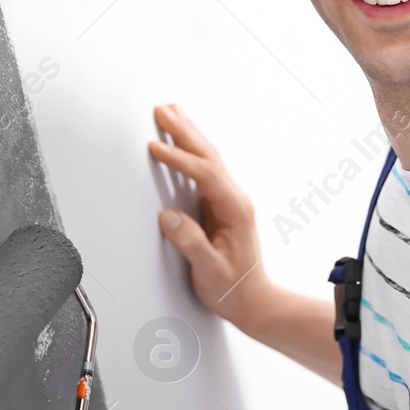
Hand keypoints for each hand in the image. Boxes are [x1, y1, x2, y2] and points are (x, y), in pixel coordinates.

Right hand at [148, 104, 271, 329]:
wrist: (254, 300)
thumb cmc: (234, 289)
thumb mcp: (210, 271)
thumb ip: (191, 243)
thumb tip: (169, 218)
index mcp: (235, 211)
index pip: (205, 175)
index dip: (179, 160)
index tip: (156, 148)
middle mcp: (235, 200)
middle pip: (209, 156)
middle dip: (184, 131)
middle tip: (162, 110)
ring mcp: (229, 201)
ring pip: (208, 158)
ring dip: (188, 134)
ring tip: (170, 112)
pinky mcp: (221, 206)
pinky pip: (205, 169)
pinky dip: (191, 151)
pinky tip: (183, 142)